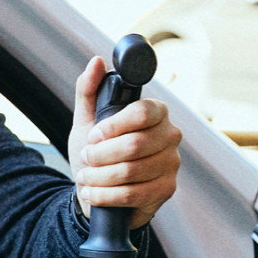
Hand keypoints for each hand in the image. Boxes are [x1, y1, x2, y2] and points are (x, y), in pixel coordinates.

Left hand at [67, 56, 180, 229]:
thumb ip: (89, 90)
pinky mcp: (166, 189)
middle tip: (86, 158)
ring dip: (99, 177)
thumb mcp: (87, 120)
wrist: (98, 191)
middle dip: (101, 155)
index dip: (113, 126)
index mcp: (156, 112)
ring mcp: (171, 163)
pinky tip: (91, 194)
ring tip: (85, 178)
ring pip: (131, 172)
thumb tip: (96, 61)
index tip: (93, 136)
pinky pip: (133, 195)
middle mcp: (170, 134)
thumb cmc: (96, 152)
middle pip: (134, 145)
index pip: (142, 112)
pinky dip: (105, 196)